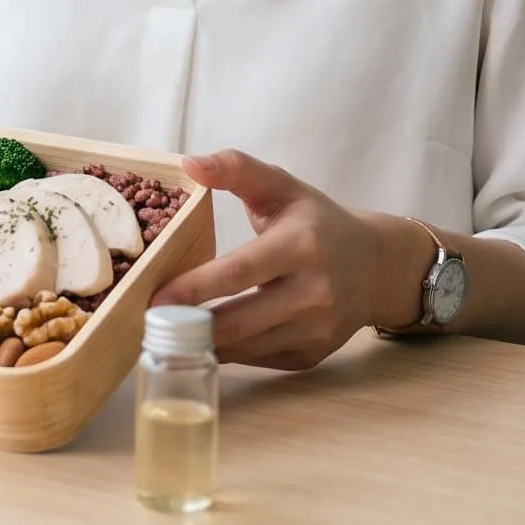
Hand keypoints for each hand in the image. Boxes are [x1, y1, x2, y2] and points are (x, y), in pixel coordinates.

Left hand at [151, 150, 423, 369]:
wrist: (376, 267)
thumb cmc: (319, 223)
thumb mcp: (283, 186)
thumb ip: (236, 169)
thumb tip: (189, 164)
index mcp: (301, 246)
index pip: (240, 271)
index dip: (195, 288)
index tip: (156, 298)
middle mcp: (313, 292)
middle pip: (238, 319)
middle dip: (189, 325)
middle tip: (147, 322)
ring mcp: (315, 330)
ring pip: (245, 347)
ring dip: (202, 344)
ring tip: (165, 333)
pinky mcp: (311, 356)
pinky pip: (257, 360)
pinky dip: (227, 352)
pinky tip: (202, 341)